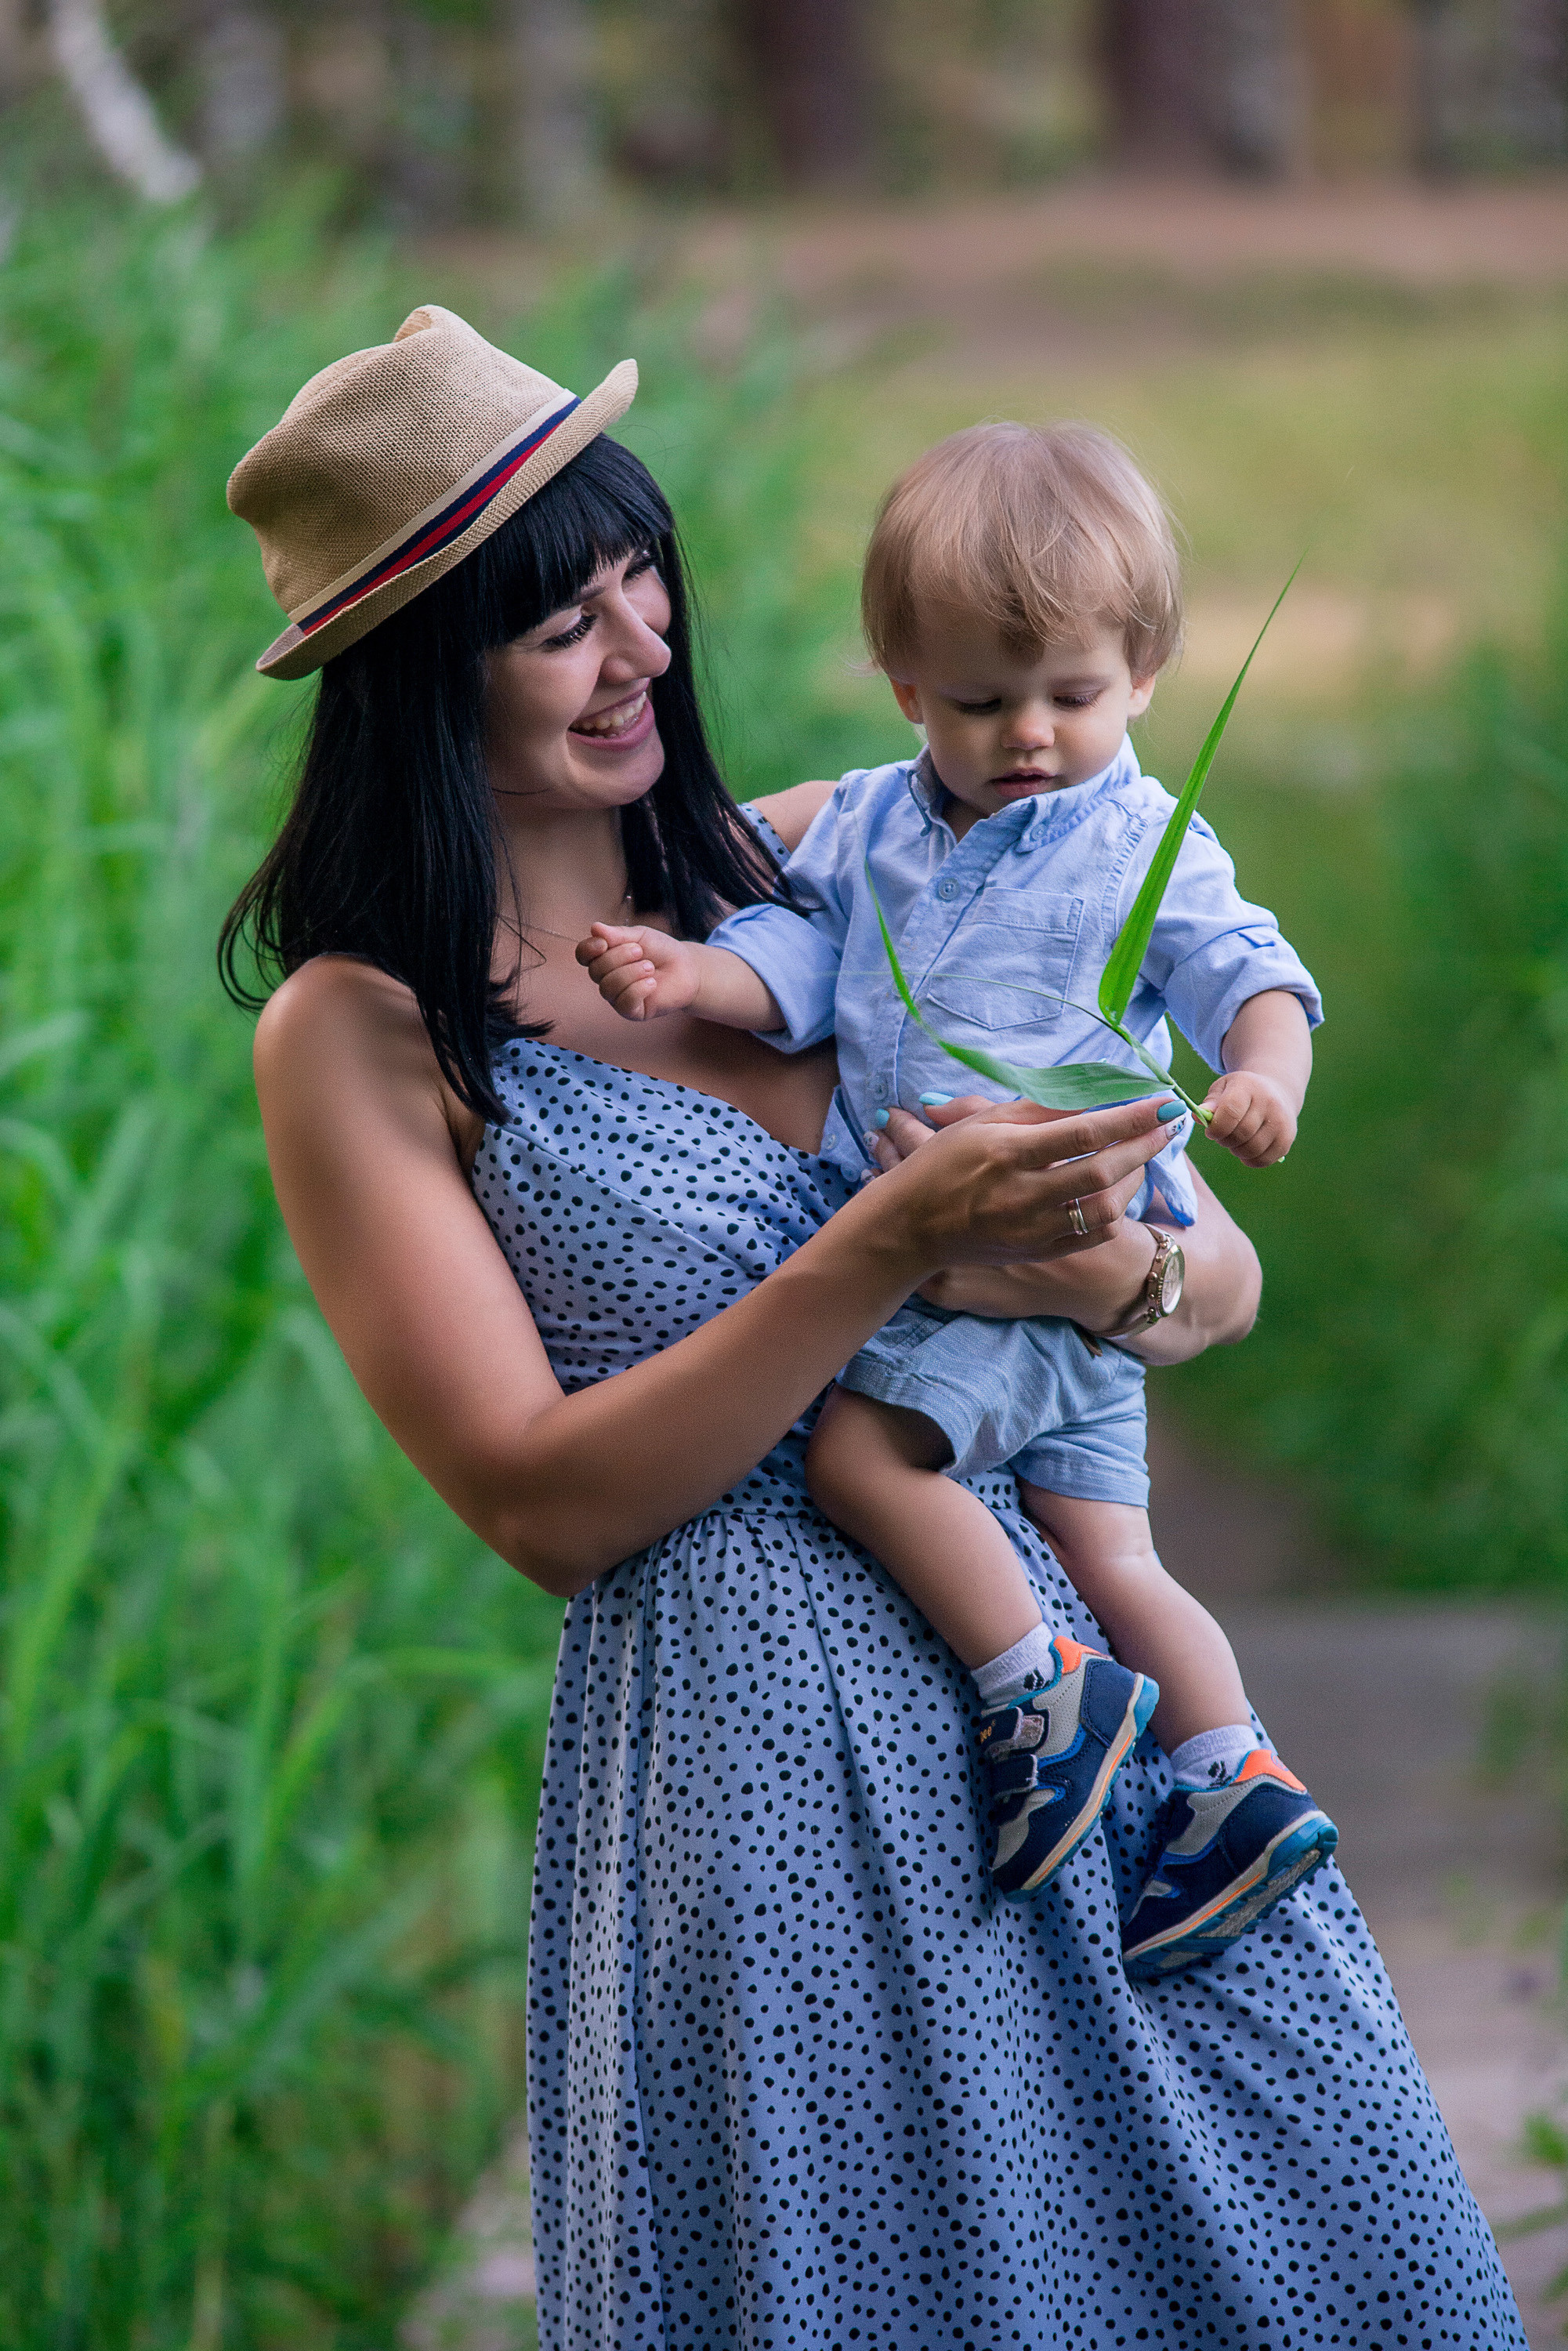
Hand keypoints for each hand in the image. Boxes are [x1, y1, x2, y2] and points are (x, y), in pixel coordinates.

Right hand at [576, 922, 700, 1021]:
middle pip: (595, 971)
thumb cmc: (661, 950)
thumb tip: (595, 928)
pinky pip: (624, 1003)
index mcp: (604, 958)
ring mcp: (618, 997)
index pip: (583, 956)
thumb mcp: (640, 936)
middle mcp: (607, 979)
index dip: (588, 949)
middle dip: (618, 957)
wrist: (686, 968)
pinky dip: (638, 989)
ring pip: (608, 987)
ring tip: (650, 967)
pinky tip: (652, 983)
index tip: (603, 943)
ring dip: (630, 973)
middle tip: (641, 952)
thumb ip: (618, 934)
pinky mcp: (632, 1011)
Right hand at [866, 1094, 1177, 1278]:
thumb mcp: (982, 1123)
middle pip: (1102, 1173)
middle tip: (1169, 1124)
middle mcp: (1021, 1195)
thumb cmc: (942, 1164)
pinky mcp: (1036, 1251)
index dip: (1129, 1118)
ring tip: (1143, 1154)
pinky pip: (1091, 1235)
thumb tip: (1091, 1097)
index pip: (1082, 1133)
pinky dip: (1114, 1209)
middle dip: (1144, 1146)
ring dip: (1134, 1178)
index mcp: (1006, 1154)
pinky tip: (1119, 1188)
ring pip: (1104, 1209)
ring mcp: (1030, 1229)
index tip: (1161, 1102)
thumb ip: (1037, 1109)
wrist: (909, 1226)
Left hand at [1199, 1069, 1297, 1165]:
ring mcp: (1281, 1121)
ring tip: (1235, 1140)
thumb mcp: (1223, 1088)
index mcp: (1248, 1086)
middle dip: (1225, 1140)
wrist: (1277, 1091)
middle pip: (1240, 1134)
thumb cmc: (1242, 1092)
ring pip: (1251, 1150)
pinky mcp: (1287, 1138)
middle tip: (1223, 1135)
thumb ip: (1210, 1102)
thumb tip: (1198, 1117)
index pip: (1230, 1112)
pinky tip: (1247, 1148)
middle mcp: (1269, 1102)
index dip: (1216, 1127)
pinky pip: (1263, 1160)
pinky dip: (1250, 1160)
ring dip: (1236, 1151)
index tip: (1211, 1131)